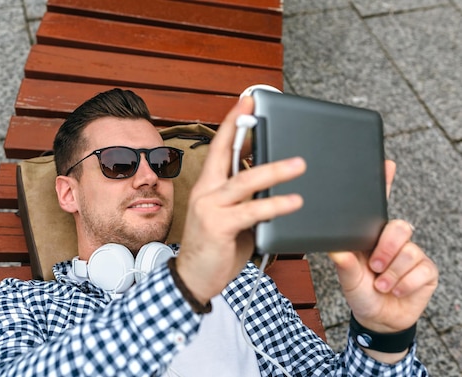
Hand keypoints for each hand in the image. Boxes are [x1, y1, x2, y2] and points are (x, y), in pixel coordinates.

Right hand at [176, 97, 306, 303]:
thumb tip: (271, 179)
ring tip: (299, 164)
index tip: (246, 101)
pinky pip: (252, 211)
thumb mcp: (233, 215)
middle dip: (243, 128)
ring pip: (244, 181)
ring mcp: (210, 208)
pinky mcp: (218, 226)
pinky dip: (275, 205)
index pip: (220, 148)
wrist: (195, 278)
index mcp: (209, 186)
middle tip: (261, 109)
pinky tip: (294, 200)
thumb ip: (248, 197)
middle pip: (225, 153)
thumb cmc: (216, 246)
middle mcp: (206, 191)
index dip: (232, 123)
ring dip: (273, 170)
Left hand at [328, 161, 437, 359]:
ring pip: (408, 252)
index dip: (385, 183)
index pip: (379, 206)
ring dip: (391, 273)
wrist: (378, 318)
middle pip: (398, 227)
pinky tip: (395, 290)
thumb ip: (343, 263)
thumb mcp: (347, 277)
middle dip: (385, 249)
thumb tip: (336, 250)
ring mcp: (411, 253)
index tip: (387, 164)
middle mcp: (392, 240)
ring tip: (380, 284)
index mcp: (370, 235)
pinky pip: (419, 270)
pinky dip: (403, 284)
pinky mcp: (426, 270)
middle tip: (372, 266)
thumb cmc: (360, 291)